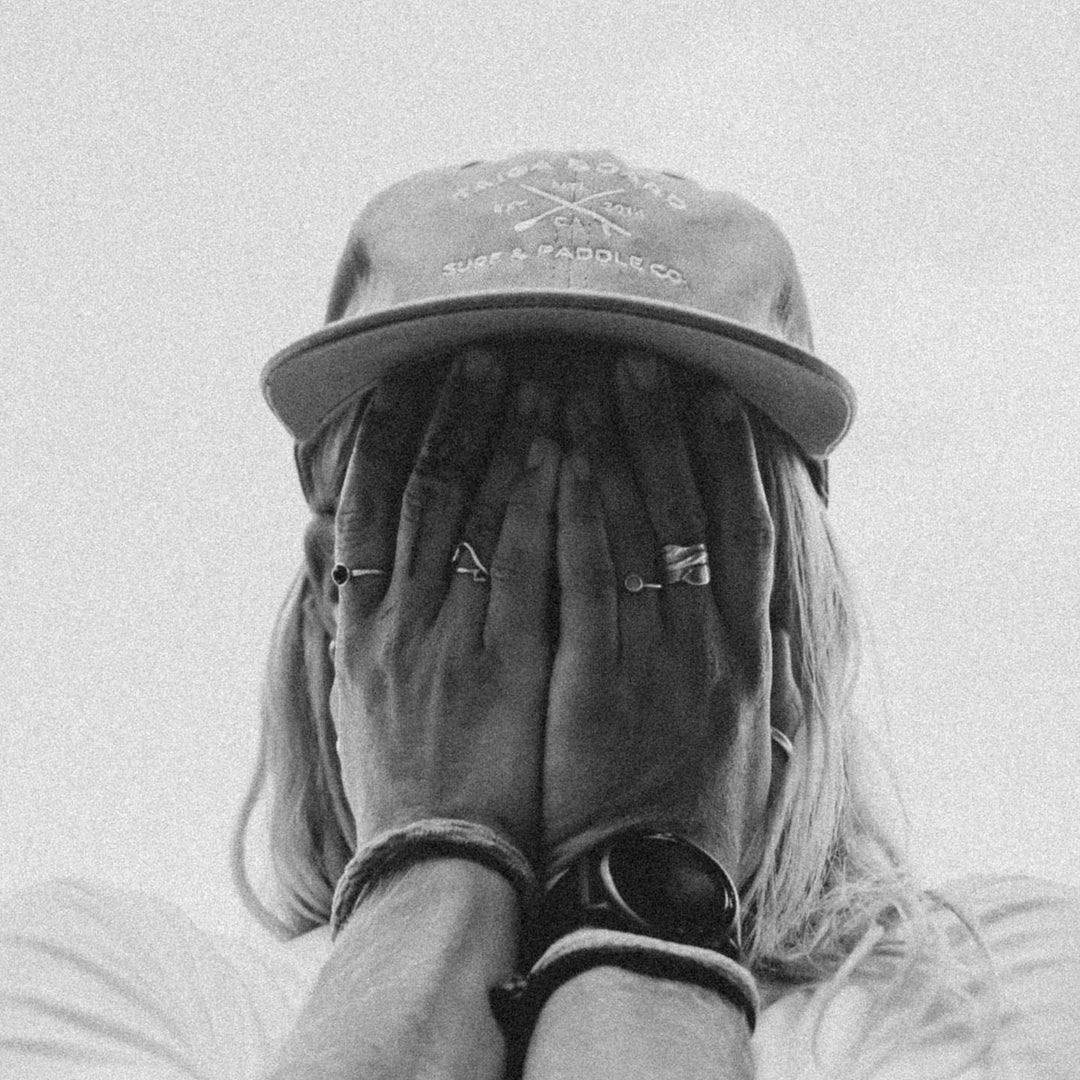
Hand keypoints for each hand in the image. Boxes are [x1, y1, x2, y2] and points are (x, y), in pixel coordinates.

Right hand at [330, 347, 560, 860]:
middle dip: (455, 418)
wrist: (440, 862)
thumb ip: (344, 604)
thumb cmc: (403, 775)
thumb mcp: (354, 686)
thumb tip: (320, 527)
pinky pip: (530, 574)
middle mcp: (400, 621)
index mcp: (360, 623)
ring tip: (538, 382)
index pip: (367, 506)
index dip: (387, 434)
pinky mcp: (511, 669)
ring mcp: (456, 641)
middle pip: (425, 495)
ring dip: (508, 445)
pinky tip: (569, 459)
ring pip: (479, 521)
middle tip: (485, 352)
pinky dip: (545, 511)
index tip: (409, 374)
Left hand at [543, 354, 795, 882]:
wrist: (645, 893)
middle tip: (638, 356)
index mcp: (747, 652)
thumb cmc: (689, 809)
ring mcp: (650, 658)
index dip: (732, 456)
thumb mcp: (734, 727)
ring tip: (580, 383)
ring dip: (607, 451)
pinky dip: (566, 516)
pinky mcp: (590, 680)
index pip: (747, 531)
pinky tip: (546, 461)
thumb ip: (733, 652)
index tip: (716, 391)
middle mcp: (708, 642)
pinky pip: (579, 581)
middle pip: (688, 513)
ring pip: (631, 533)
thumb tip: (733, 590)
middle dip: (664, 430)